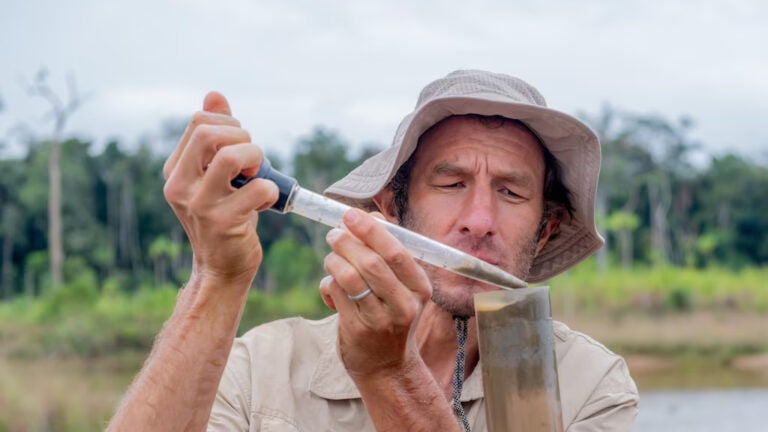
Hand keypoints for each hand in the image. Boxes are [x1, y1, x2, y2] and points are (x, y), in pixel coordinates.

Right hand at [163, 92, 277, 286]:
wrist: (222, 267)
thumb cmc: (225, 215)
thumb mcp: (214, 175)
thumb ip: (214, 136)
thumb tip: (214, 95)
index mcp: (176, 170)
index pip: (199, 121)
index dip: (230, 124)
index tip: (241, 144)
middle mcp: (180, 186)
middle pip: (208, 133)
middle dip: (243, 136)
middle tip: (252, 160)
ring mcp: (199, 205)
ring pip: (232, 156)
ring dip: (257, 159)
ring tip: (258, 176)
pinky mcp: (222, 223)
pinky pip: (258, 189)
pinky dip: (270, 192)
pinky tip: (264, 203)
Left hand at [320, 209, 431, 377]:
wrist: (388, 366)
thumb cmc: (392, 315)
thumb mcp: (402, 287)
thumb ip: (389, 252)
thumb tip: (372, 216)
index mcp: (419, 288)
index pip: (396, 252)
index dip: (370, 230)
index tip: (350, 215)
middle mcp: (404, 305)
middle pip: (371, 263)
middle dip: (347, 243)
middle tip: (334, 234)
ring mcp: (380, 320)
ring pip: (349, 278)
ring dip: (334, 261)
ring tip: (331, 258)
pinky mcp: (356, 330)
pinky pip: (336, 294)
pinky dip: (327, 283)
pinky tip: (330, 286)